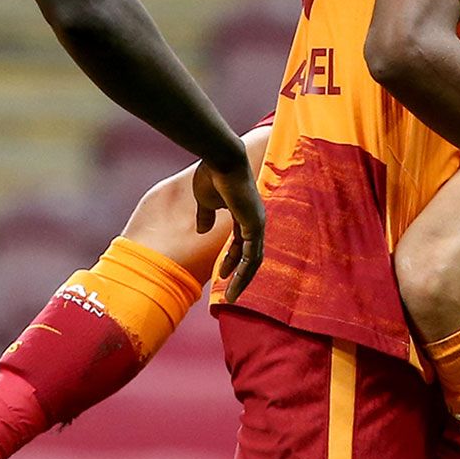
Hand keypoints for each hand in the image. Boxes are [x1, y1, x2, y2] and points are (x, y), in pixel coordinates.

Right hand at [193, 155, 265, 302]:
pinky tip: (233, 282)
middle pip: (250, 256)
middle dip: (239, 276)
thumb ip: (206, 216)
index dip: (231, 260)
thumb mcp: (205, 201)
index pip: (241, 244)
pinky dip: (244, 270)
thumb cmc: (212, 175)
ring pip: (253, 260)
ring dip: (242, 280)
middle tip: (230, 295)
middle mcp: (254, 220)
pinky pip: (252, 254)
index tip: (220, 275)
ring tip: (231, 298)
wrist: (220, 160)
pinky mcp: (255, 224)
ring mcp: (257, 223)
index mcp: (244, 214)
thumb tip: (202, 231)